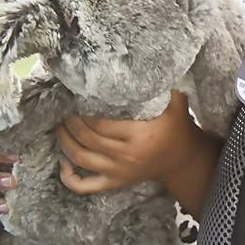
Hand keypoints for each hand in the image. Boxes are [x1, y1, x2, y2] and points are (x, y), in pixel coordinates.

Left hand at [56, 91, 211, 198]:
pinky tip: (62, 162)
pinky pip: (85, 186)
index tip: (78, 95)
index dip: (84, 109)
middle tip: (65, 107)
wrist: (183, 159)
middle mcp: (126, 156)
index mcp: (139, 135)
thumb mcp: (174, 101)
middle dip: (71, 121)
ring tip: (60, 125)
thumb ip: (159, 83)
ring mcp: (118, 172)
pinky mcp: (114, 183)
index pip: (101, 122)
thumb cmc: (176, 126)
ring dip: (64, 141)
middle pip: (87, 138)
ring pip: (80, 158)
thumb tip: (143, 57)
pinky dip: (69, 177)